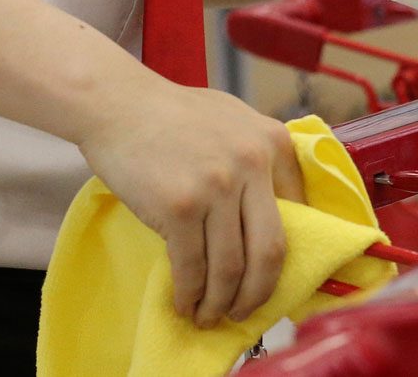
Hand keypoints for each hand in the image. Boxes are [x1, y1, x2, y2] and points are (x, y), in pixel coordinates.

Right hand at [76, 80, 304, 327]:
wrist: (117, 103)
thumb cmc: (173, 114)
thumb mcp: (235, 121)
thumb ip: (260, 158)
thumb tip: (280, 211)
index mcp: (274, 141)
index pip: (300, 213)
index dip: (288, 255)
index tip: (273, 277)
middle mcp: (253, 162)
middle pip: (271, 250)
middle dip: (259, 292)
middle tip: (245, 310)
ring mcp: (217, 185)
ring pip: (231, 267)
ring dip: (220, 302)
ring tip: (210, 315)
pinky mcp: (179, 206)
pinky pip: (192, 266)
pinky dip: (190, 294)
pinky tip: (184, 303)